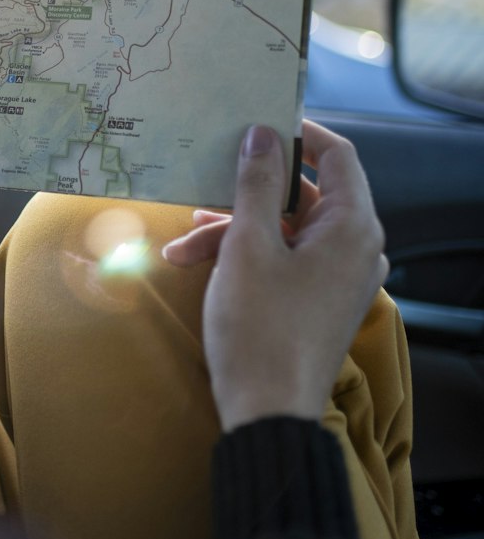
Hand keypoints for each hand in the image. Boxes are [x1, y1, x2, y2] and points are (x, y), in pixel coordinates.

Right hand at [162, 121, 388, 430]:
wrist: (268, 414)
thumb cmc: (260, 327)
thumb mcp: (248, 246)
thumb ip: (257, 183)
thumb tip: (262, 135)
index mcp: (352, 227)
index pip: (337, 155)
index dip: (296, 133)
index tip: (253, 123)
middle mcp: (355, 248)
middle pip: (303, 195)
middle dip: (245, 193)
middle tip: (201, 186)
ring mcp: (339, 278)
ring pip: (285, 230)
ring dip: (233, 230)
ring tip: (183, 246)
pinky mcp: (318, 301)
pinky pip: (285, 259)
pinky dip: (245, 257)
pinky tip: (195, 264)